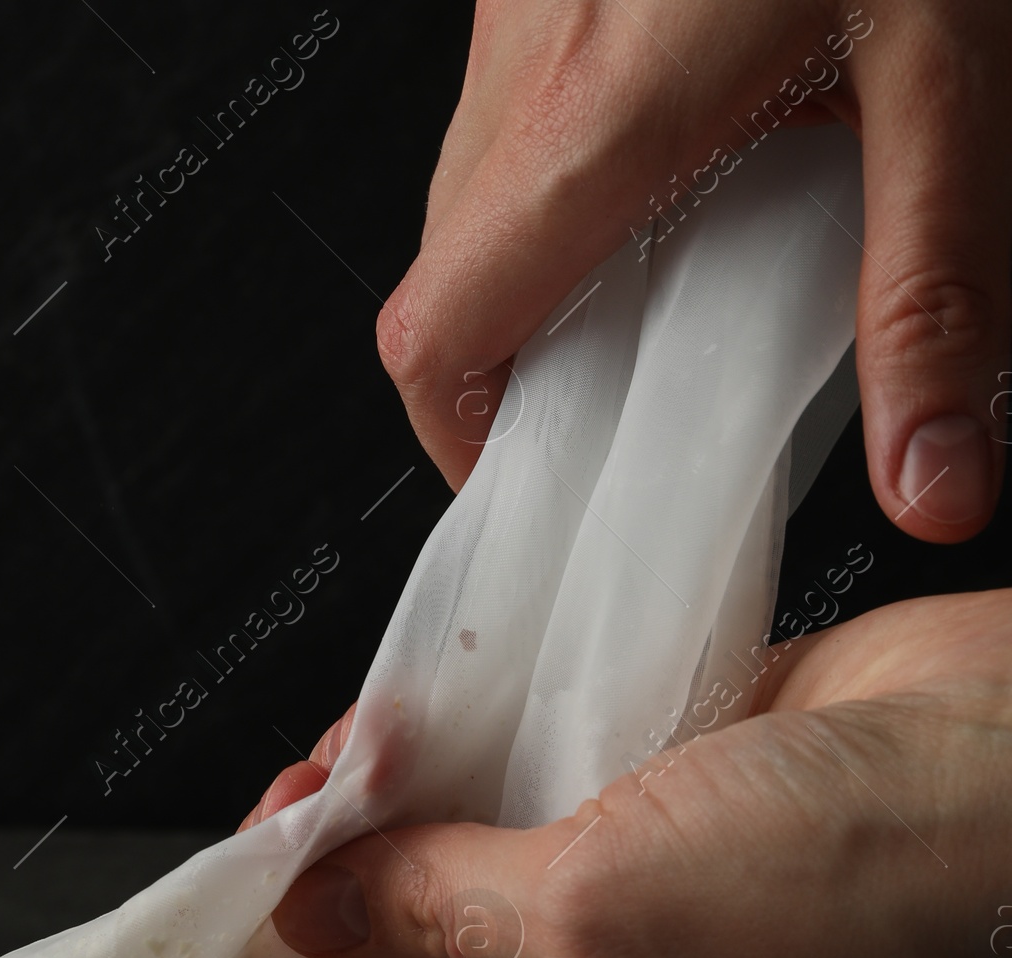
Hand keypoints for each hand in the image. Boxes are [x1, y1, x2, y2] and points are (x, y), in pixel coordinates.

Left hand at [250, 591, 1011, 957]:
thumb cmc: (853, 892)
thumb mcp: (602, 910)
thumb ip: (444, 905)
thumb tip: (315, 911)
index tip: (241, 952)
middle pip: (432, 951)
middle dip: (351, 891)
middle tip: (278, 832)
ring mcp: (638, 880)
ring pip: (477, 844)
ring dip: (404, 799)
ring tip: (330, 765)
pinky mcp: (666, 775)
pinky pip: (538, 756)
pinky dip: (476, 729)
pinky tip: (404, 710)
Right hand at [379, 1, 1011, 540]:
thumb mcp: (951, 72)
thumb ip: (937, 291)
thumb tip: (933, 477)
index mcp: (607, 105)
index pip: (442, 332)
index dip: (462, 437)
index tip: (534, 478)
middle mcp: (534, 40)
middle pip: (455, 265)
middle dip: (529, 347)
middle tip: (641, 376)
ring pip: (485, 176)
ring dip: (561, 243)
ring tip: (691, 240)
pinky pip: (525, 85)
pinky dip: (585, 149)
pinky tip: (699, 123)